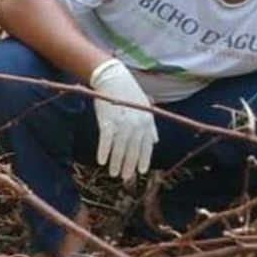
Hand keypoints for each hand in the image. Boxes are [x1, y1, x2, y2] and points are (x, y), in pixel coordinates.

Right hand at [89, 58, 157, 181]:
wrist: (113, 79)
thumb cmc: (128, 92)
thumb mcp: (145, 108)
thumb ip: (150, 126)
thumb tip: (155, 141)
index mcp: (147, 123)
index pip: (146, 147)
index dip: (143, 160)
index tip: (140, 172)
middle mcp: (136, 126)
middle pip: (132, 151)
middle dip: (128, 166)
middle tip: (124, 178)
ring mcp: (122, 125)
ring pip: (119, 149)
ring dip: (116, 163)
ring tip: (113, 173)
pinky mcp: (107, 122)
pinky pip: (106, 142)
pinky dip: (104, 152)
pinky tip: (101, 161)